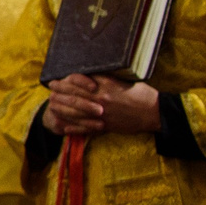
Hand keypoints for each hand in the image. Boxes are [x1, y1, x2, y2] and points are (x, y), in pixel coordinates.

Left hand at [44, 74, 160, 137]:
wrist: (155, 112)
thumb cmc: (142, 94)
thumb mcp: (123, 81)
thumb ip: (105, 80)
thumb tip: (89, 76)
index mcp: (105, 87)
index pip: (79, 82)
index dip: (65, 81)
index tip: (57, 79)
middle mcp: (101, 100)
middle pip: (74, 96)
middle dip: (59, 92)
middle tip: (50, 89)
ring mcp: (102, 115)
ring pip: (76, 112)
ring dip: (62, 108)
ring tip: (52, 105)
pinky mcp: (106, 126)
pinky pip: (85, 128)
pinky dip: (73, 127)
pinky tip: (63, 125)